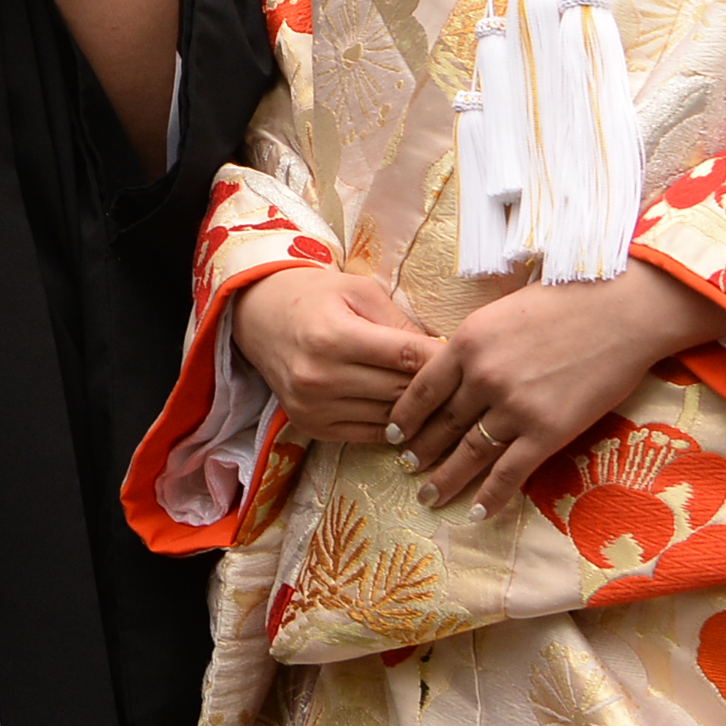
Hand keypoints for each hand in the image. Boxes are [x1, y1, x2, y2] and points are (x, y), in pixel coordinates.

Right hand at [228, 261, 441, 446]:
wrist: (258, 316)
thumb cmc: (315, 296)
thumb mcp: (359, 291)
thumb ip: (400, 322)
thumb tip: (443, 352)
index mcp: (334, 336)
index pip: (406, 356)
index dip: (441, 359)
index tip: (467, 358)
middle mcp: (320, 377)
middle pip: (401, 391)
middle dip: (435, 386)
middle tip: (461, 380)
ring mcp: (313, 406)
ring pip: (390, 418)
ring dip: (418, 411)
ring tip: (441, 399)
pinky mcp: (310, 426)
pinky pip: (369, 434)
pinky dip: (392, 425)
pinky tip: (408, 413)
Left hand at [386, 262, 716, 512]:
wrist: (621, 311)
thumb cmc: (567, 301)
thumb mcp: (503, 312)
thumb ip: (477, 344)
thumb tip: (455, 370)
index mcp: (468, 342)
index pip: (423, 388)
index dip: (406, 416)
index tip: (393, 433)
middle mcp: (484, 378)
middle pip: (443, 423)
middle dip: (421, 450)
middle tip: (405, 467)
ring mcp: (515, 408)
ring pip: (470, 453)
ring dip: (445, 478)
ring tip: (428, 495)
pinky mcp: (548, 432)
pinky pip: (511, 472)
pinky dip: (491, 496)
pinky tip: (476, 513)